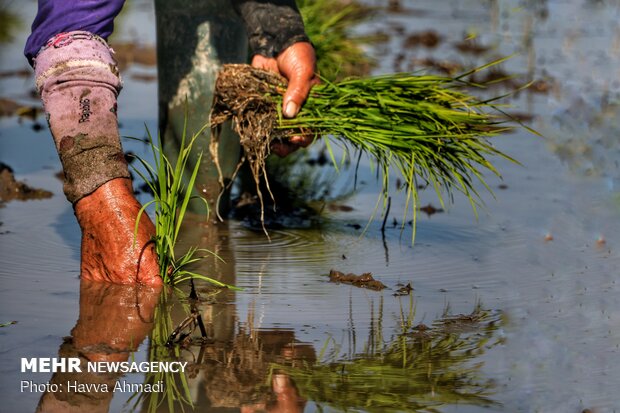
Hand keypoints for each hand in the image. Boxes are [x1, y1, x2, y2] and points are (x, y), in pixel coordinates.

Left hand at [251, 41, 318, 156]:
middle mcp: (297, 111)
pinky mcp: (265, 105)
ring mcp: (280, 109)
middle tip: (278, 148)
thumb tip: (289, 114)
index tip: (296, 139)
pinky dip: (258, 127)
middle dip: (286, 145)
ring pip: (277, 133)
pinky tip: (253, 131)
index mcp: (312, 106)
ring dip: (272, 140)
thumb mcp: (303, 71)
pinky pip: (262, 120)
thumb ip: (298, 92)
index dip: (305, 137)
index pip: (312, 129)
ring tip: (266, 142)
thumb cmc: (297, 55)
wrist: (277, 41)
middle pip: (293, 136)